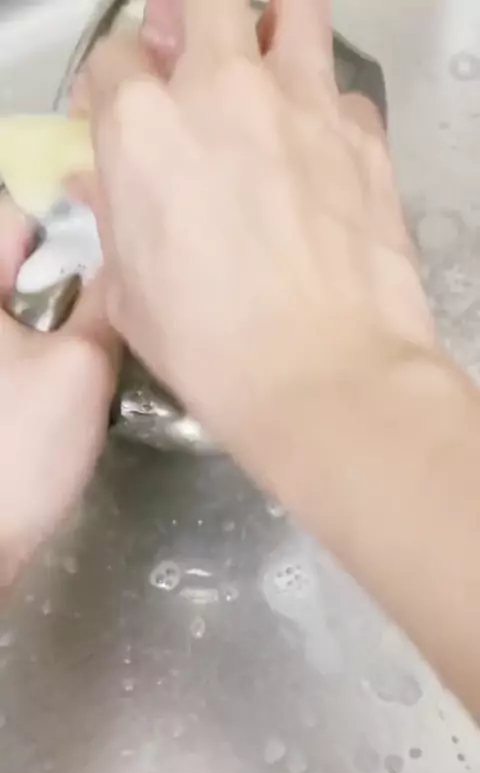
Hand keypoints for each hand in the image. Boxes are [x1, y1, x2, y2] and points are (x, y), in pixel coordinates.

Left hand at [0, 196, 117, 586]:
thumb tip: (123, 261)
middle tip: (121, 299)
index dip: (71, 224)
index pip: (16, 218)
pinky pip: (17, 343)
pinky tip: (77, 373)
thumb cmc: (21, 447)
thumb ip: (106, 301)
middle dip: (72, 273)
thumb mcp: (81, 364)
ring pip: (24, 306)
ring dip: (65, 313)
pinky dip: (48, 345)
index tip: (118, 248)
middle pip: (20, 265)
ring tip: (108, 337)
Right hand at [81, 0, 434, 494]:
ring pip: (292, 12)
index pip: (113, 57)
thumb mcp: (130, 293)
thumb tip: (102, 182)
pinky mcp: (365, 136)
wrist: (321, 375)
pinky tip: (323, 155)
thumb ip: (114, 219)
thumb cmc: (210, 348)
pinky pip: (344, 95)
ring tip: (269, 75)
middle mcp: (222, 91)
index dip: (115, 88)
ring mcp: (302, 105)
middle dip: (192, 23)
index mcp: (143, 127)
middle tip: (198, 65)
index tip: (124, 117)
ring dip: (273, 34)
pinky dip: (329, 112)